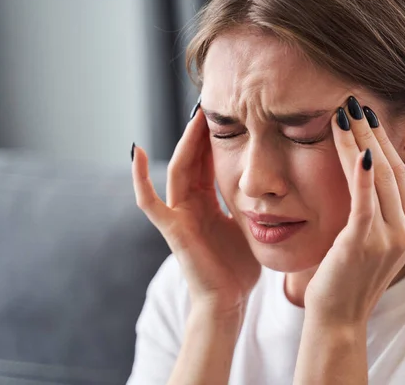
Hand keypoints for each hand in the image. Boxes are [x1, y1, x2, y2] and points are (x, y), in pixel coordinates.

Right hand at [131, 99, 260, 317]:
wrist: (228, 301)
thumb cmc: (238, 269)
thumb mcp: (248, 227)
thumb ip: (249, 205)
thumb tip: (270, 186)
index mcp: (207, 204)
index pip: (208, 163)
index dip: (214, 139)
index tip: (228, 114)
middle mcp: (190, 205)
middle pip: (192, 161)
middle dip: (201, 133)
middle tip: (213, 104)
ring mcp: (178, 216)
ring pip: (177, 171)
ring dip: (185, 143)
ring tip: (195, 116)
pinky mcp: (172, 229)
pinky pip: (150, 201)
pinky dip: (139, 178)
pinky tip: (135, 151)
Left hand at [304, 97, 404, 325]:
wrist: (339, 317)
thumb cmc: (350, 276)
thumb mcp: (377, 238)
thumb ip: (389, 206)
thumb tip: (399, 165)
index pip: (399, 172)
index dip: (384, 140)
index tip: (367, 115)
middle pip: (391, 168)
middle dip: (371, 132)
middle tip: (355, 102)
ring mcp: (390, 237)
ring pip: (378, 177)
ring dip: (361, 141)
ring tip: (346, 113)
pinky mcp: (365, 242)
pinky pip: (365, 200)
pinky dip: (361, 172)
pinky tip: (356, 148)